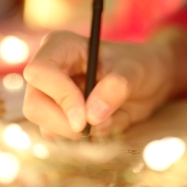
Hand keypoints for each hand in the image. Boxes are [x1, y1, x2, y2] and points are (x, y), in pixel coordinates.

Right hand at [22, 31, 173, 138]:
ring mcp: (51, 96)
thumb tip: (91, 116)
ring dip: (76, 133)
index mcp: (61, 46)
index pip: (39, 72)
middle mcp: (49, 71)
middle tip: (94, 128)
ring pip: (45, 126)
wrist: (152, 81)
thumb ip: (116, 88)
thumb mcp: (136, 71)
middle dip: (63, 123)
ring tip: (108, 119)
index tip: (84, 118)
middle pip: (34, 104)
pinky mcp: (59, 117)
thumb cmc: (142, 66)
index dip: (58, 96)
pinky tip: (104, 125)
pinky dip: (83, 139)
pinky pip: (60, 138)